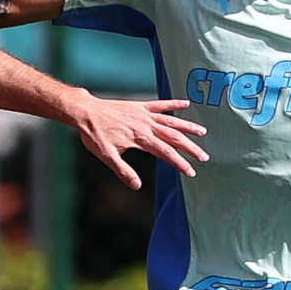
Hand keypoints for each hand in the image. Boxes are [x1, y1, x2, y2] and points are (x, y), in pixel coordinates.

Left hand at [70, 95, 208, 189]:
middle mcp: (146, 125)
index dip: (181, 163)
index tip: (191, 172)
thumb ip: (123, 171)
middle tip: (204, 157)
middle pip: (174, 137)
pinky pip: (161, 104)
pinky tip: (186, 103)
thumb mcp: (107, 156)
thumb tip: (137, 186)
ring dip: (188, 127)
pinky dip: (174, 103)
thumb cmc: (95, 135)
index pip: (167, 153)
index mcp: (141, 139)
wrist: (86, 112)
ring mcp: (144, 114)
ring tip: (203, 132)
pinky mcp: (140, 106)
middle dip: (191, 148)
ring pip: (172, 120)